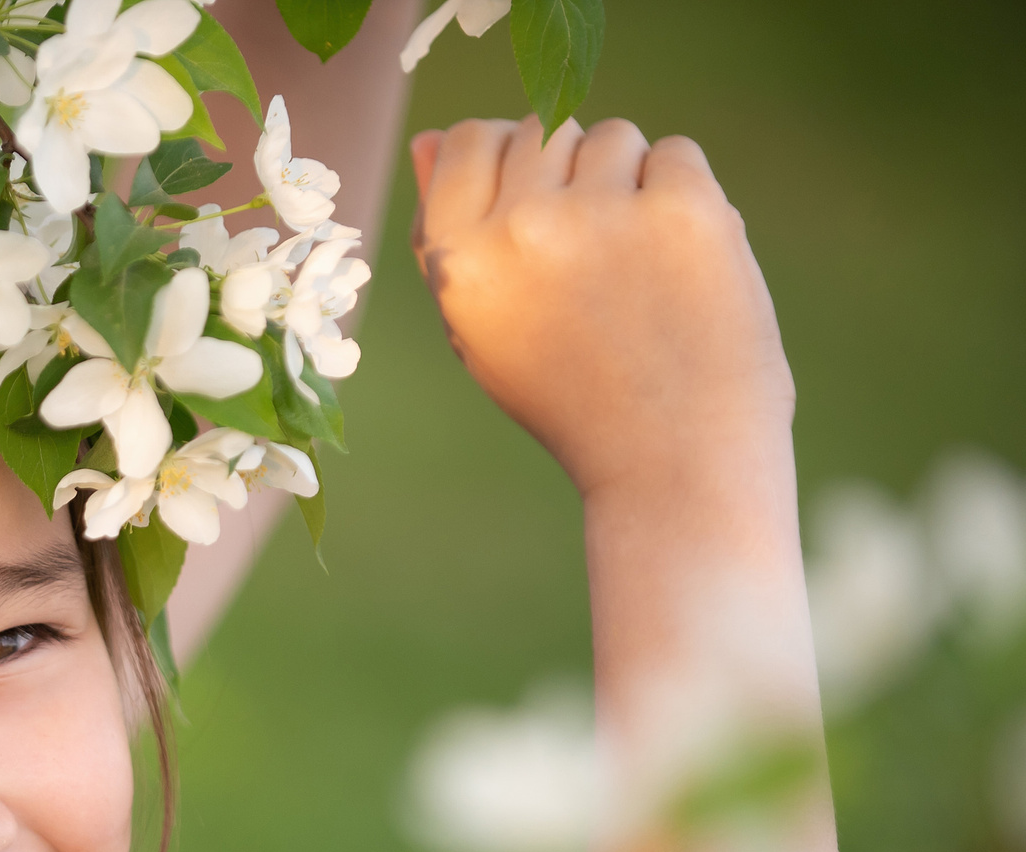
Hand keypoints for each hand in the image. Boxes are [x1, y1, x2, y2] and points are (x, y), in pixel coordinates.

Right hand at [408, 117, 794, 504]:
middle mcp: (520, 227)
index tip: (536, 208)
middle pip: (542, 129)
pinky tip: (678, 262)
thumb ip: (447, 239)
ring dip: (626, 180)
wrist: (669, 458)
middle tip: (593, 255)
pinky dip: (681, 195)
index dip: (505, 161)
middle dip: (568, 173)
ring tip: (635, 261)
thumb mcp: (480, 329)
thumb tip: (432, 141)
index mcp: (459, 260)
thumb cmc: (569, 396)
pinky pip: (675, 153)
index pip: (469, 140)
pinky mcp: (682, 207)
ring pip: (611, 135)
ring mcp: (602, 212)